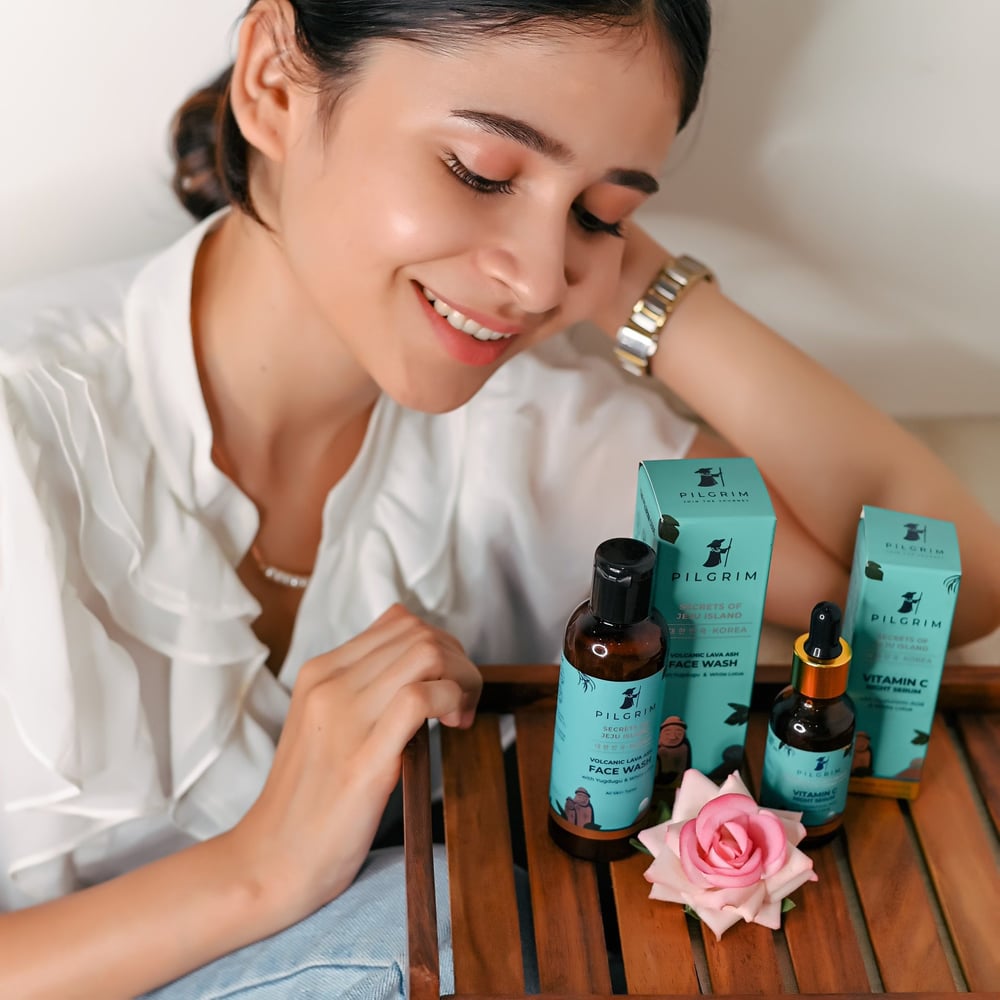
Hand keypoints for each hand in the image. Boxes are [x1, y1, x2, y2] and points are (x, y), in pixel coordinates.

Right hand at [230, 604, 481, 921]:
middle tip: (462, 704)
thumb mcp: (327, 726)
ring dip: (461, 678)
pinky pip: (418, 699)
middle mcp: (329, 684)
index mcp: (320, 672)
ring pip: (425, 653)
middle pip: (418, 633)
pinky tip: (452, 726)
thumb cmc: (309, 800)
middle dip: (458, 660)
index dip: (439, 646)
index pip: (399, 623)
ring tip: (459, 717)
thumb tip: (419, 672)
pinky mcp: (364, 759)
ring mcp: (344, 718)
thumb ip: (363, 691)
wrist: (269, 861)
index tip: (447, 685)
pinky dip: (450, 700)